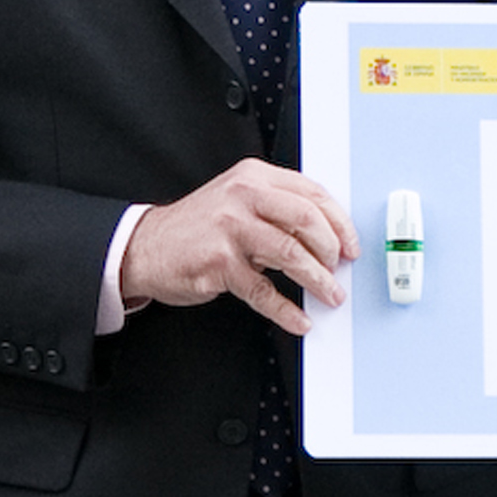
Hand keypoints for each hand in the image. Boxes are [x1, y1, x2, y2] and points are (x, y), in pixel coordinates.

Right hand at [122, 160, 359, 335]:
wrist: (146, 246)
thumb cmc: (197, 227)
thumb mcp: (237, 200)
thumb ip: (276, 209)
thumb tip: (325, 237)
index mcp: (254, 177)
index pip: (312, 193)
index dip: (339, 222)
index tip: (350, 244)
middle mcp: (243, 197)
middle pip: (307, 220)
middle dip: (331, 250)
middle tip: (339, 269)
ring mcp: (230, 229)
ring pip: (291, 254)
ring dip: (318, 280)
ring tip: (329, 295)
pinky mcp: (219, 264)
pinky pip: (264, 291)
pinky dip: (287, 310)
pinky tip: (298, 319)